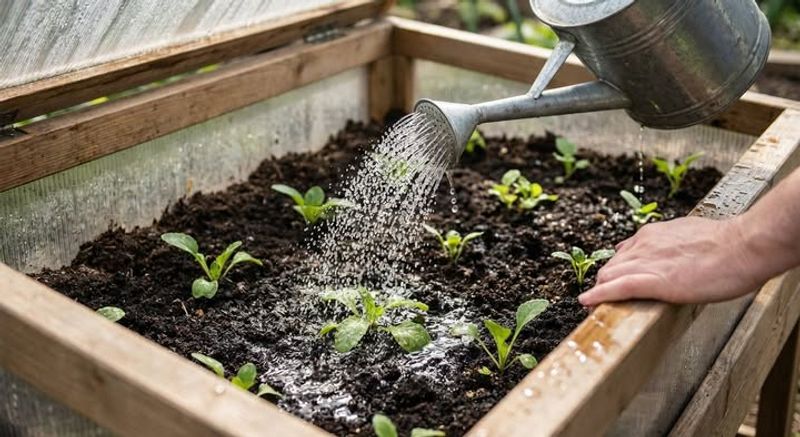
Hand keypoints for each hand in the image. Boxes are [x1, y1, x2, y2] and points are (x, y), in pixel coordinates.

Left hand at [578, 216, 760, 305]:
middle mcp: (643, 245)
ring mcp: (647, 262)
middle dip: (604, 284)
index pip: (623, 255)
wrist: (743, 246)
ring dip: (600, 292)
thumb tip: (661, 253)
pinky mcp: (655, 280)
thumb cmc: (727, 244)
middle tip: (603, 301)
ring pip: (609, 276)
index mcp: (652, 235)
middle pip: (610, 267)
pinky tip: (588, 302)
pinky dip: (599, 296)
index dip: (616, 272)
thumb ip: (669, 245)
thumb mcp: (689, 236)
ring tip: (595, 308)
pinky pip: (618, 288)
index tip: (614, 283)